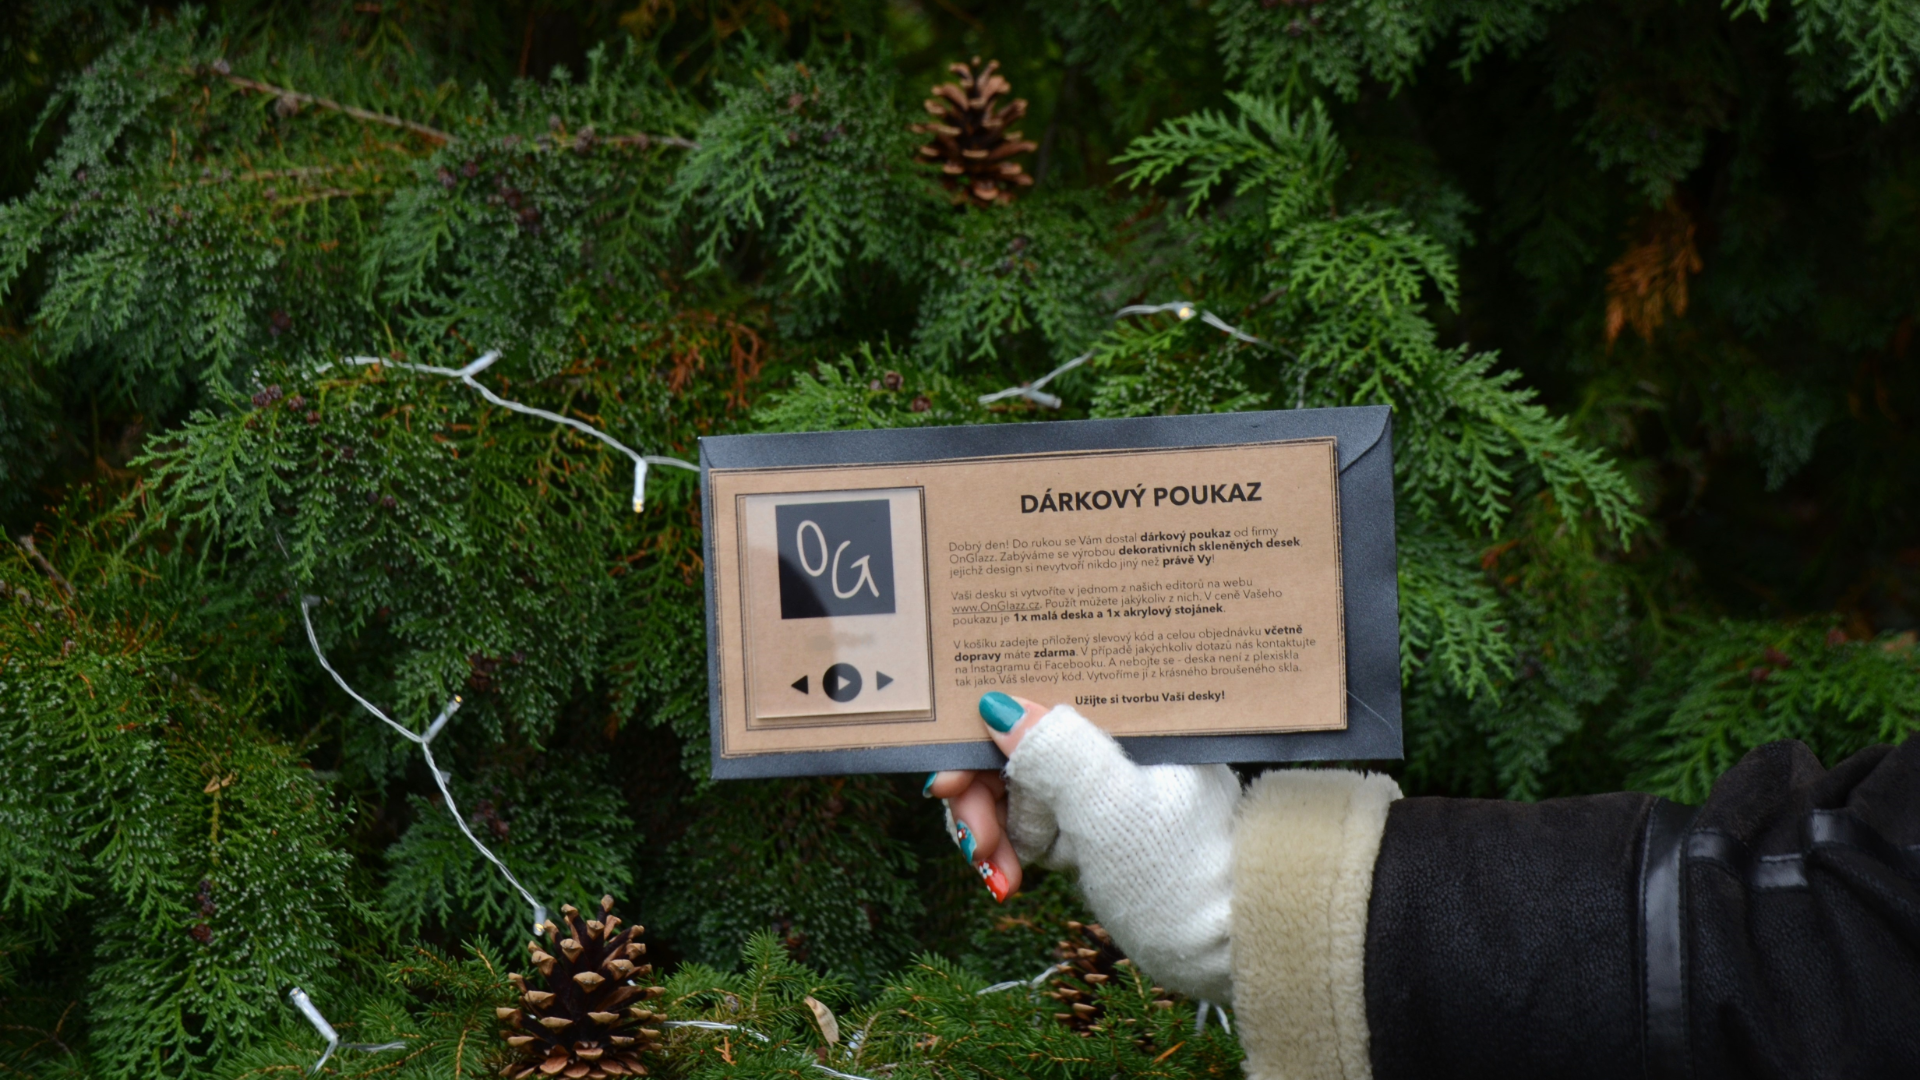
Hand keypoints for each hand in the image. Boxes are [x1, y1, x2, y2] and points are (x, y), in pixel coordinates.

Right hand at [928, 691, 1240, 1001]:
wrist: (1229, 942)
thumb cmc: (1183, 873)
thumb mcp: (1112, 811)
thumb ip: (1056, 752)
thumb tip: (999, 704)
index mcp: (1125, 716)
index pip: (1033, 699)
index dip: (980, 737)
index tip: (948, 783)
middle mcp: (1109, 740)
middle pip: (1011, 747)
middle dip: (980, 799)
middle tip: (975, 845)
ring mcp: (1098, 785)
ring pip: (1012, 789)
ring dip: (991, 832)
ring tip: (1000, 874)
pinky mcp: (1090, 825)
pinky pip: (1028, 823)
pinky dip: (1010, 851)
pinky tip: (1008, 881)